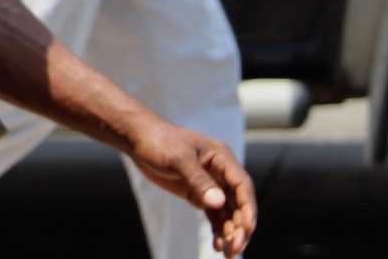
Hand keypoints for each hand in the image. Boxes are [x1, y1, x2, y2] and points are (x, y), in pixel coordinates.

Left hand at [124, 117, 255, 257]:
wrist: (140, 140)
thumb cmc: (159, 143)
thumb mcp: (178, 159)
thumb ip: (198, 180)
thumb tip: (219, 203)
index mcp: (222, 158)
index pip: (242, 185)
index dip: (248, 208)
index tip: (248, 229)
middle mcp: (221, 172)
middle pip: (238, 203)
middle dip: (240, 227)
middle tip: (235, 249)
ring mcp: (212, 184)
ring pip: (228, 212)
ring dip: (230, 232)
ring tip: (228, 254)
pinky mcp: (199, 194)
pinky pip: (214, 215)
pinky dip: (218, 230)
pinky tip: (217, 246)